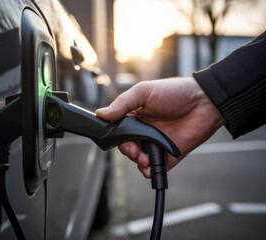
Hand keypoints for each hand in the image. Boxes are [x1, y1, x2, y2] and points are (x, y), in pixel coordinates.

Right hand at [96, 77, 224, 177]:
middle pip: (127, 146)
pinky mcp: (169, 154)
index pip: (119, 130)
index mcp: (136, 115)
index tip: (119, 139)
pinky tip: (149, 168)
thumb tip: (101, 114)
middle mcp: (144, 130)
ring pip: (139, 158)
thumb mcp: (144, 92)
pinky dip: (150, 171)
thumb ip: (122, 104)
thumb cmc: (175, 92)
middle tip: (134, 150)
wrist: (205, 102)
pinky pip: (156, 167)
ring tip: (144, 159)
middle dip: (128, 151)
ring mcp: (157, 143)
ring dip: (138, 162)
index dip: (117, 137)